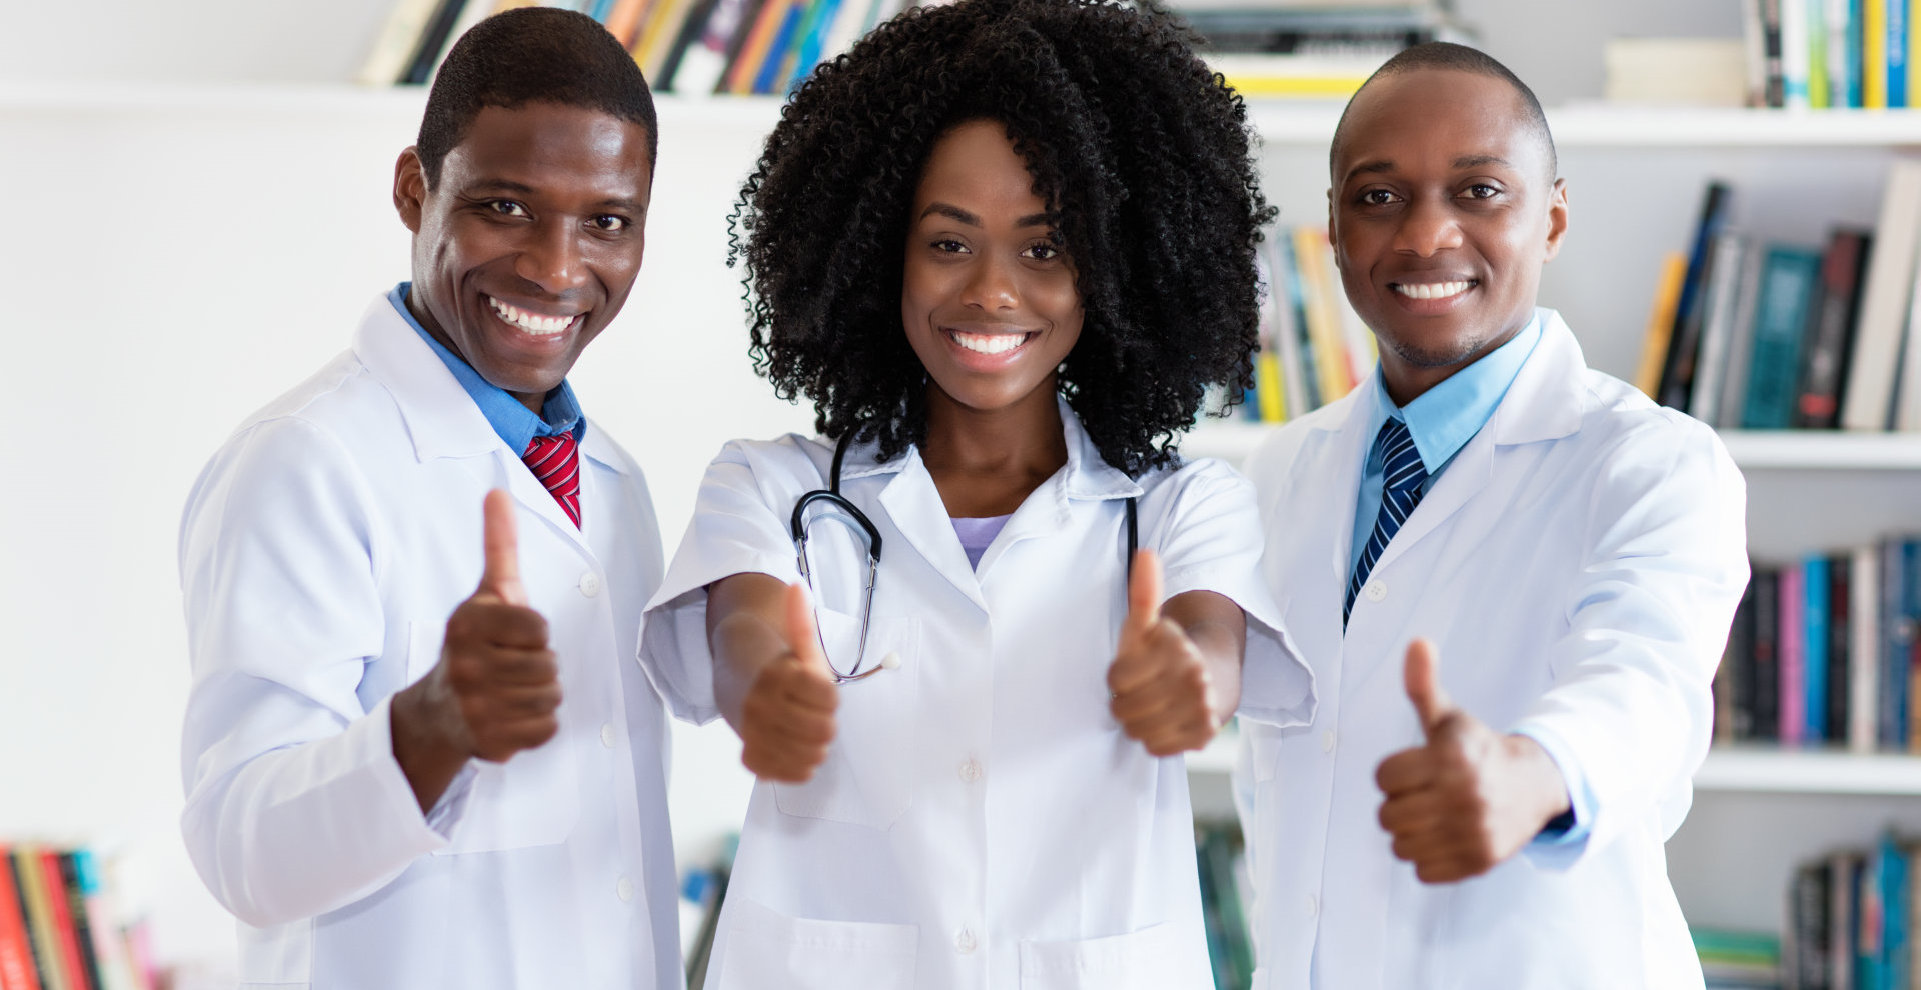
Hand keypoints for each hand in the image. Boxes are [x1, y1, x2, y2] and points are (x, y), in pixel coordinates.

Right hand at [410, 490, 561, 762]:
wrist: (438, 710)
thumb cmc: (476, 643)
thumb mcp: (487, 593)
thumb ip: (499, 544)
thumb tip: (497, 492)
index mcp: (467, 624)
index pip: (538, 628)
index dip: (535, 633)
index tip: (513, 636)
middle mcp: (465, 665)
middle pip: (548, 665)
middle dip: (540, 666)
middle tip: (512, 667)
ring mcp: (474, 706)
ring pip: (550, 697)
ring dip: (541, 695)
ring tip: (511, 690)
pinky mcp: (487, 741)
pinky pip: (546, 729)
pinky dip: (538, 725)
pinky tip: (511, 716)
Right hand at [736, 582, 838, 781]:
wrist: (737, 684)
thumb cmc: (778, 666)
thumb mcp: (795, 646)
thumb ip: (801, 623)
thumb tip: (796, 587)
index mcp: (776, 675)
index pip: (830, 698)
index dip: (829, 697)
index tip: (817, 691)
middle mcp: (761, 705)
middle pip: (824, 731)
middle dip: (824, 722)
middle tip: (810, 713)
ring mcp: (754, 734)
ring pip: (812, 756)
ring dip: (814, 746)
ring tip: (802, 731)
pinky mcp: (753, 758)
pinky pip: (793, 774)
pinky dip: (799, 765)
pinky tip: (792, 747)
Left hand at [1109, 550, 1219, 755]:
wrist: (1212, 678)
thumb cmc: (1166, 652)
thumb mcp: (1149, 623)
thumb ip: (1144, 592)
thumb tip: (1146, 554)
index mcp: (1175, 648)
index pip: (1115, 680)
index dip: (1117, 678)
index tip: (1131, 670)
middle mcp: (1193, 678)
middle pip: (1124, 709)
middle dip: (1126, 702)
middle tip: (1141, 692)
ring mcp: (1200, 708)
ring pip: (1138, 730)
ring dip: (1138, 722)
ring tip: (1151, 707)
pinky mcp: (1203, 735)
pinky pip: (1155, 747)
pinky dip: (1154, 740)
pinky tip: (1163, 723)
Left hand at [1374, 639, 1571, 883]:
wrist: (1532, 786)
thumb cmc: (1477, 750)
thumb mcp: (1449, 718)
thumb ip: (1423, 685)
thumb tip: (1417, 643)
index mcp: (1451, 757)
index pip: (1382, 776)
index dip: (1395, 772)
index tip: (1418, 767)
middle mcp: (1464, 795)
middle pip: (1386, 814)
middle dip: (1401, 803)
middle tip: (1428, 793)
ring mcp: (1473, 832)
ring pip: (1400, 845)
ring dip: (1411, 832)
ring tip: (1436, 815)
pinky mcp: (1478, 863)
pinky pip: (1422, 871)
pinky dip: (1428, 858)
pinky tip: (1448, 837)